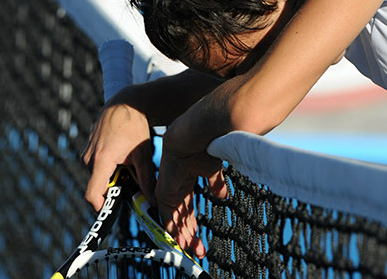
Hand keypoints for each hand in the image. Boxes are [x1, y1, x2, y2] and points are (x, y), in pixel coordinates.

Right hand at [81, 103, 155, 210]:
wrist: (125, 103)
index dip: (102, 207)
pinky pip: (95, 166)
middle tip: (131, 181)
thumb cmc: (135, 127)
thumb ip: (146, 180)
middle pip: (97, 186)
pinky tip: (122, 156)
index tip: (115, 209)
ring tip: (128, 164)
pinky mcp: (87, 148)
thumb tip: (152, 202)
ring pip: (97, 176)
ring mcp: (86, 152)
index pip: (92, 195)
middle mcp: (88, 158)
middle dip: (113, 189)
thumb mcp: (143, 154)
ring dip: (111, 177)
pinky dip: (108, 167)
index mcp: (101, 161)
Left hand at [155, 142, 227, 257]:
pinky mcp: (164, 191)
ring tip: (190, 250)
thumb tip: (222, 197)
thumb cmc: (204, 147)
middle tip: (198, 249)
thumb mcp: (212, 170)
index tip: (199, 238)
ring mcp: (168, 189)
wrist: (194, 136)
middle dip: (188, 234)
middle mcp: (175, 186)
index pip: (187, 208)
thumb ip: (215, 184)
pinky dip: (173, 230)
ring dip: (181, 235)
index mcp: (185, 180)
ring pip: (173, 219)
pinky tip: (180, 241)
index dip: (193, 223)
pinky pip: (166, 216)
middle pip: (181, 216)